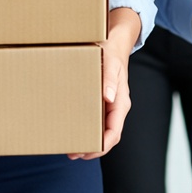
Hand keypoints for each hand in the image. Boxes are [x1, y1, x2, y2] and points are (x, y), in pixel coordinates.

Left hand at [69, 7, 139, 159]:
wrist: (114, 39)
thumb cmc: (112, 50)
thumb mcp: (111, 62)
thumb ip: (110, 78)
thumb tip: (109, 98)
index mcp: (121, 101)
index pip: (115, 131)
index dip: (103, 144)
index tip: (89, 151)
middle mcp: (115, 105)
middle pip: (107, 134)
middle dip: (92, 147)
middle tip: (73, 153)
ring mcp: (109, 103)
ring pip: (100, 127)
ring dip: (87, 138)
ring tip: (70, 146)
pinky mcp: (101, 98)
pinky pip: (95, 117)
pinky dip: (85, 125)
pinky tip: (71, 125)